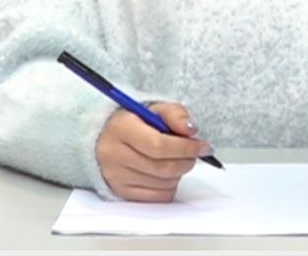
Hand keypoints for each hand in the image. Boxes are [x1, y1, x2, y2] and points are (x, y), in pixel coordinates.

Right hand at [95, 101, 210, 201]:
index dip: (186, 148)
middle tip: (194, 153)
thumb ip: (175, 114)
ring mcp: (117, 176)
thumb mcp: (154, 109)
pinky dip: (170, 186)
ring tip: (175, 159)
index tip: (204, 146)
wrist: (103, 138)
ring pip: (164, 184)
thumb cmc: (134, 123)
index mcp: (121, 128)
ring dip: (179, 173)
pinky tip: (166, 173)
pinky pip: (158, 197)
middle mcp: (115, 154)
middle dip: (187, 160)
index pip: (159, 145)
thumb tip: (191, 130)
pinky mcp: (121, 192)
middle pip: (163, 168)